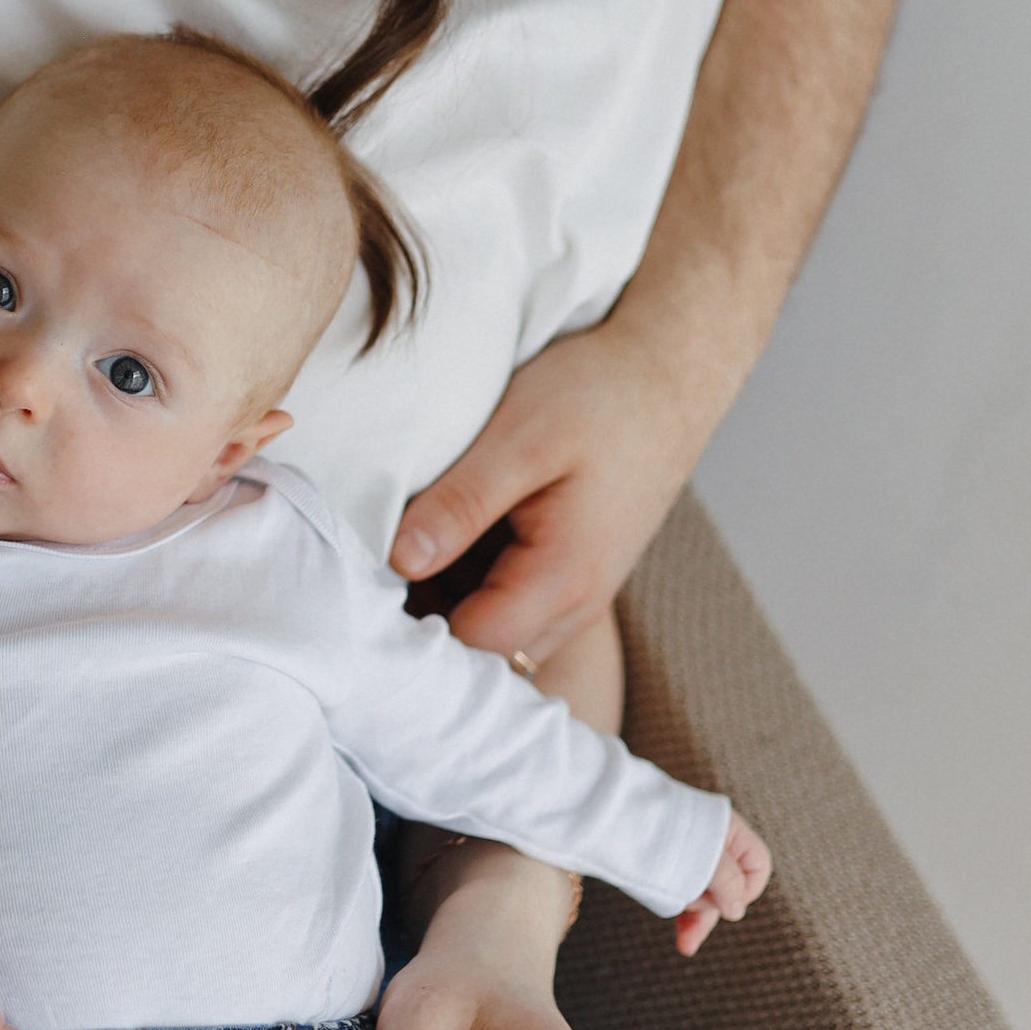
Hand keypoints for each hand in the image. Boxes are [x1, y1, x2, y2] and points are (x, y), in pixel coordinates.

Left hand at [390, 315, 708, 663]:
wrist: (671, 372)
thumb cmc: (600, 395)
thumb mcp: (519, 437)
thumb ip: (461, 504)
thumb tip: (399, 561)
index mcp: (563, 578)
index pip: (470, 646)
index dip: (410, 628)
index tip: (359, 588)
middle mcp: (576, 604)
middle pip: (482, 656)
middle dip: (424, 626)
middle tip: (369, 571)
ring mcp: (577, 593)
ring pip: (497, 635)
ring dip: (447, 606)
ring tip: (402, 551)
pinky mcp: (570, 572)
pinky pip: (511, 606)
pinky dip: (471, 586)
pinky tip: (441, 541)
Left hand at [675, 811, 771, 958]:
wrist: (610, 815)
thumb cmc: (663, 830)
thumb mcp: (706, 857)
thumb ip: (729, 882)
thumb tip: (737, 911)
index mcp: (730, 833)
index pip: (757, 867)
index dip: (746, 890)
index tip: (726, 903)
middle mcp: (713, 845)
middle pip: (729, 887)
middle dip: (712, 911)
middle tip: (692, 921)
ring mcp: (689, 858)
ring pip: (704, 896)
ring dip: (696, 919)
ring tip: (684, 941)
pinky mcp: (667, 869)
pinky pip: (683, 898)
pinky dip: (684, 918)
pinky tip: (684, 942)